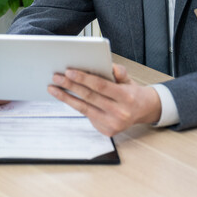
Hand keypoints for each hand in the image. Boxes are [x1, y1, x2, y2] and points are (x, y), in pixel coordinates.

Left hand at [47, 63, 161, 136]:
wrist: (143, 111)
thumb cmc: (130, 91)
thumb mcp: (127, 78)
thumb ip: (118, 71)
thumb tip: (107, 65)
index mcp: (126, 97)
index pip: (100, 86)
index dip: (83, 78)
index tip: (68, 71)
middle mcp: (120, 113)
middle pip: (89, 97)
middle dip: (70, 86)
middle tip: (56, 77)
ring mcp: (113, 124)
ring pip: (84, 109)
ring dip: (66, 97)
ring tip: (53, 88)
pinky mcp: (107, 131)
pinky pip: (87, 116)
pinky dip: (75, 106)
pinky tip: (65, 97)